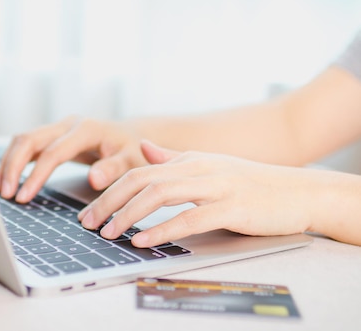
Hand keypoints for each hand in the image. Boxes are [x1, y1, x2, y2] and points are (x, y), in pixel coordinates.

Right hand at [0, 116, 147, 202]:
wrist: (131, 137)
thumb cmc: (132, 152)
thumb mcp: (131, 162)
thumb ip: (114, 169)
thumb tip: (95, 179)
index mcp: (86, 130)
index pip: (53, 152)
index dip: (35, 175)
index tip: (23, 198)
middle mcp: (68, 124)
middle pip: (30, 139)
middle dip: (13, 167)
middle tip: (4, 194)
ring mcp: (58, 128)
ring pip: (23, 139)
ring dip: (8, 163)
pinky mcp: (52, 135)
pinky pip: (26, 144)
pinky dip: (13, 160)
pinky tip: (5, 179)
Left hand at [79, 140, 320, 246]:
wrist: (299, 191)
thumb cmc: (250, 183)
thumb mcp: (207, 166)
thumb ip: (173, 158)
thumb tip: (143, 148)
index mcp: (187, 160)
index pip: (137, 171)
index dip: (109, 191)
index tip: (89, 213)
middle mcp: (197, 168)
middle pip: (141, 180)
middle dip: (109, 202)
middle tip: (88, 224)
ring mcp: (215, 186)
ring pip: (160, 195)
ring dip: (128, 215)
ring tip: (108, 233)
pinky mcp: (232, 207)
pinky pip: (190, 217)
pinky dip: (162, 229)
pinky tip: (142, 240)